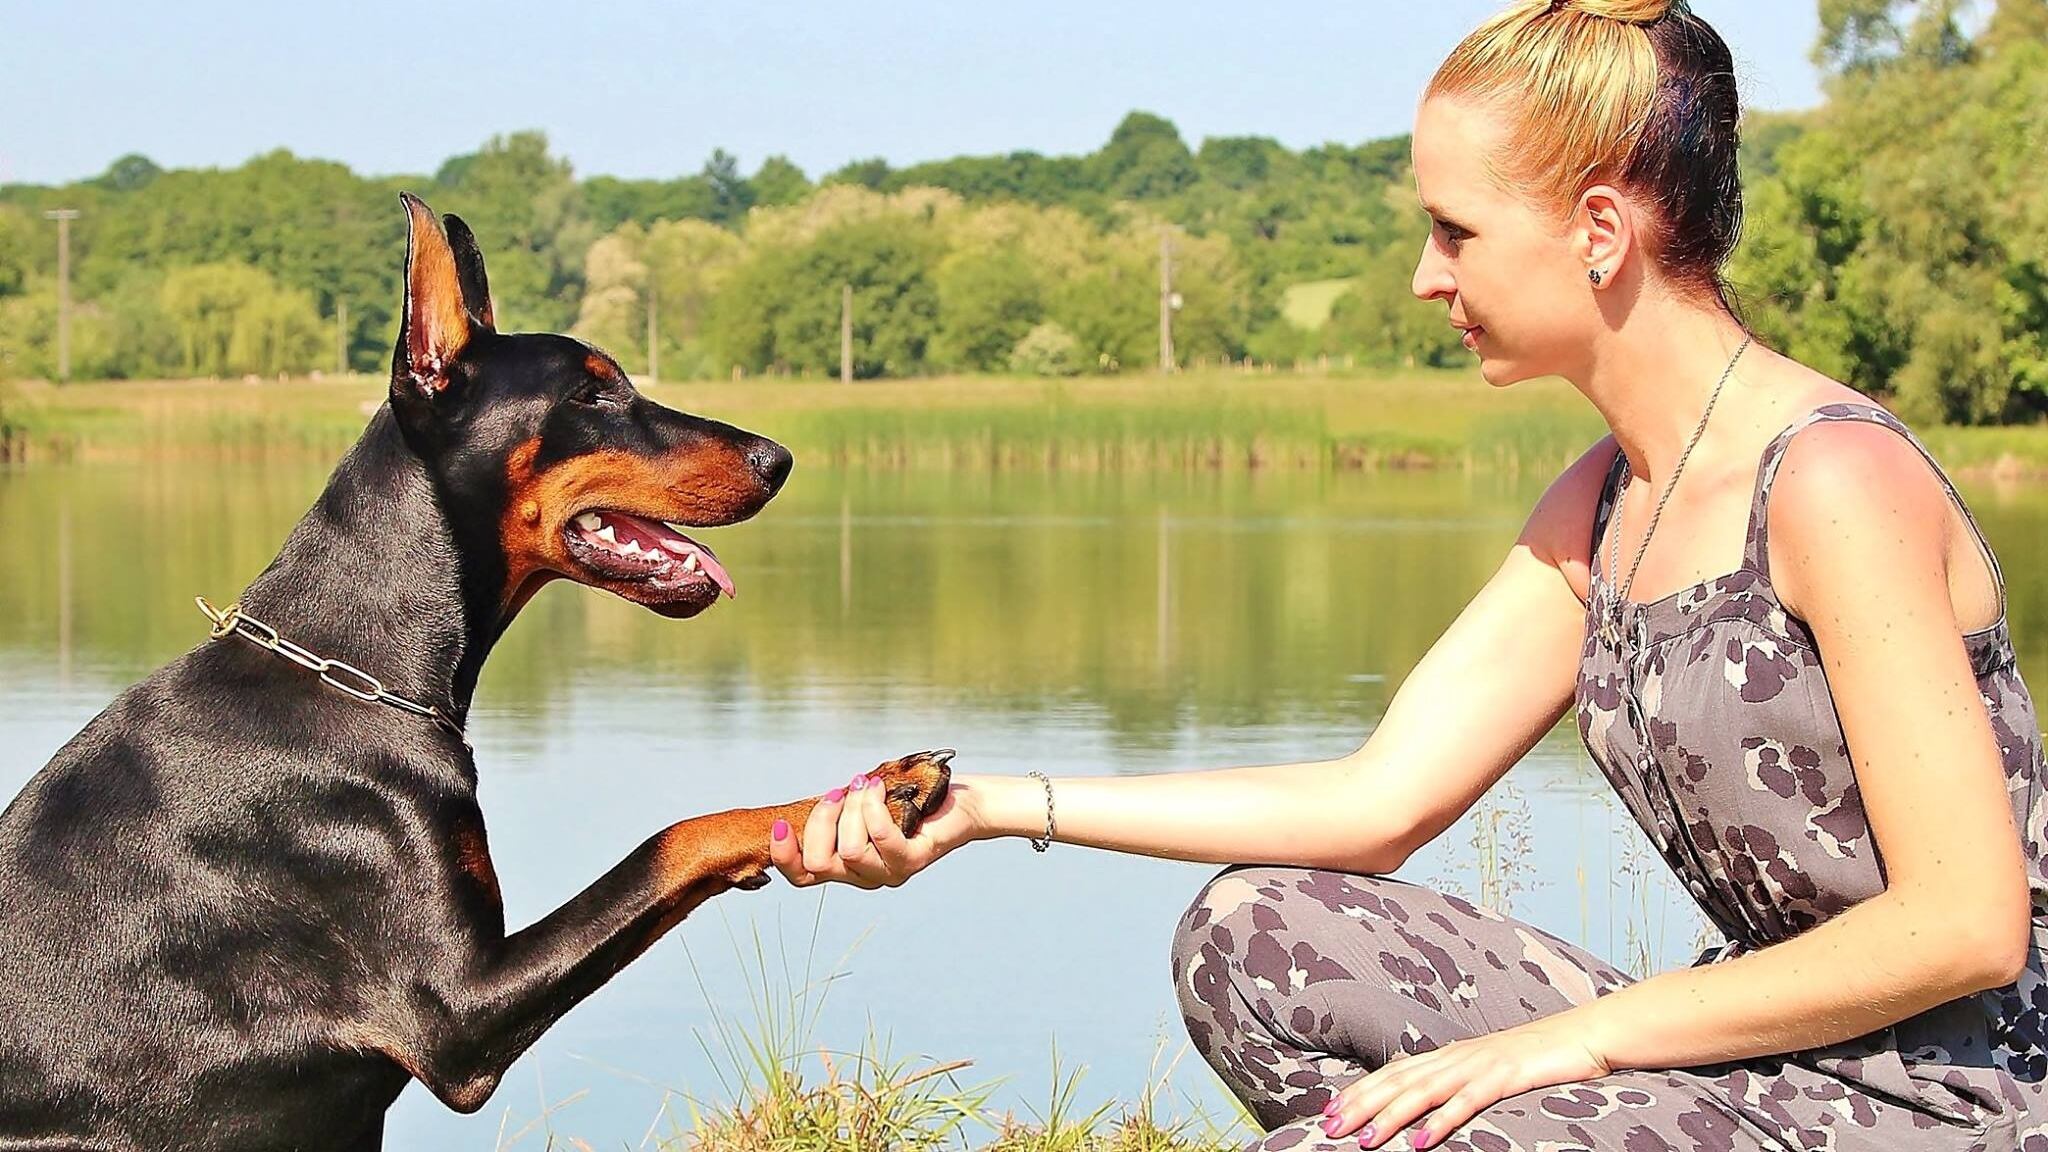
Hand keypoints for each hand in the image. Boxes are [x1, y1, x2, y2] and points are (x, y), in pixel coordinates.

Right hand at [768, 767, 979, 889]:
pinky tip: (879, 787)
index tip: (779, 824)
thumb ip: (836, 811)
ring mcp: (889, 873)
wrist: (962, 804)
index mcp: (846, 866)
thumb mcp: (862, 805)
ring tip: (867, 785)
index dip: (783, 855)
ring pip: (849, 850)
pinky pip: (881, 838)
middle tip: (839, 792)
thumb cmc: (909, 800)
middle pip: (818, 863)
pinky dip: (874, 807)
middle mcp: (865, 876)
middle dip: (821, 819)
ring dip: (852, 809)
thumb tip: (806, 803)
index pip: (801, 876)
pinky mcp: (913, 861)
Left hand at [1320, 1021, 1607, 1148]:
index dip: (1360, 1090)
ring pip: (1423, 1092)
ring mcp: (1480, 1065)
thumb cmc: (1538, 1057)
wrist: (1584, 1034)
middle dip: (1360, 1105)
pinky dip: (1440, 1122)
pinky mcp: (1505, 1076)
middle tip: (1329, 1126)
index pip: (1394, 1072)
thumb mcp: (1489, 1069)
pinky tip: (1419, 1143)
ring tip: (1363, 1139)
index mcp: (1450, 1055)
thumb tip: (1427, 1102)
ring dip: (1389, 1116)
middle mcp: (1457, 1057)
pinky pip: (1466, 1102)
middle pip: (1398, 1081)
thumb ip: (1457, 1082)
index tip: (1329, 1110)